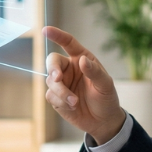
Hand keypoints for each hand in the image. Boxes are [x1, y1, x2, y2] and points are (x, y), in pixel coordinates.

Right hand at [44, 26, 125, 143]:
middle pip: (53, 61)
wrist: (102, 121)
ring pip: (51, 81)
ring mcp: (61, 83)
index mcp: (81, 59)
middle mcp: (69, 68)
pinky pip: (51, 96)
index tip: (45, 30)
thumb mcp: (105, 85)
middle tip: (58, 78)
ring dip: (62, 92)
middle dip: (53, 69)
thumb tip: (81, 60)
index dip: (57, 35)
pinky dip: (60, 102)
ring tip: (75, 102)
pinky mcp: (56, 97)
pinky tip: (72, 107)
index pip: (68, 43)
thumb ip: (94, 72)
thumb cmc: (106, 98)